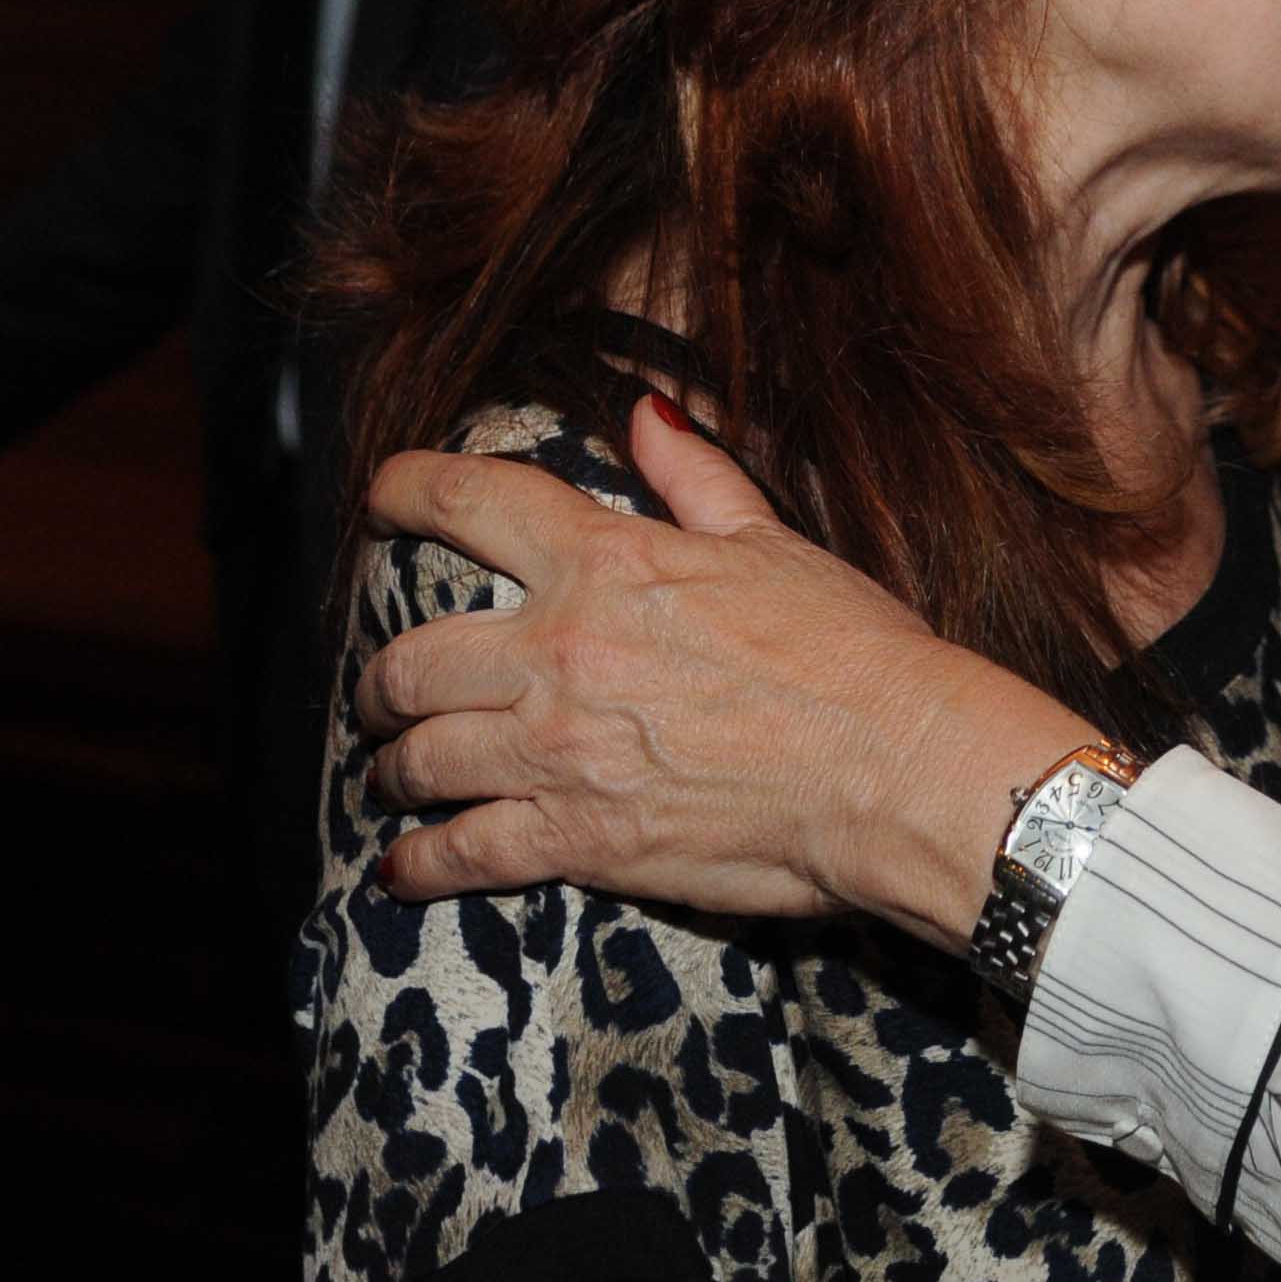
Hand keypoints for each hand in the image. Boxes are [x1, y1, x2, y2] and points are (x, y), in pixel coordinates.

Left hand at [357, 396, 1098, 948]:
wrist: (900, 767)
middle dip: (384, 680)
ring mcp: (558, 752)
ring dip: (394, 767)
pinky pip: (458, 853)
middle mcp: (561, 651)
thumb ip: (695, 478)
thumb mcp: (775, 545)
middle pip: (410, 659)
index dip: (404, 492)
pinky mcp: (576, 841)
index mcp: (608, 563)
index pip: (469, 502)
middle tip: (388, 692)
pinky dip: (419, 864)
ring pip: (417, 758)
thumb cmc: (856, 653)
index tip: (380, 499)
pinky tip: (407, 867)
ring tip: (396, 773)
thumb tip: (646, 414)